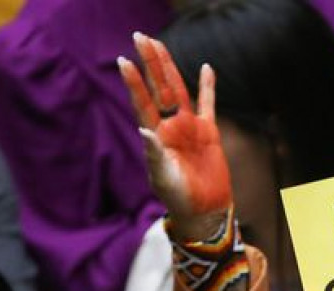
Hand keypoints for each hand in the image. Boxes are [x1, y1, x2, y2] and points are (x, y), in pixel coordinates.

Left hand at [119, 33, 231, 241]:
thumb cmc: (178, 198)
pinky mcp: (208, 133)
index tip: (124, 61)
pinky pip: (208, 104)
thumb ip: (155, 155)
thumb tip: (145, 131)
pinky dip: (208, 87)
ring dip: (169, 67)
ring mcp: (189, 127)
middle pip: (158, 87)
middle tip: (140, 37)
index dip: (134, 82)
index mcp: (156, 135)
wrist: (203, 211)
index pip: (143, 102)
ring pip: (178, 90)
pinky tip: (206, 68)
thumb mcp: (163, 178)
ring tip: (159, 44)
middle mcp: (170, 126)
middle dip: (150, 63)